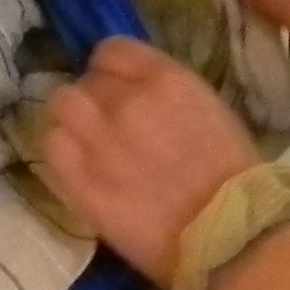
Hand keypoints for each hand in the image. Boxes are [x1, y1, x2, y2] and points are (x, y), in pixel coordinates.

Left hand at [28, 40, 263, 289]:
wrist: (233, 238)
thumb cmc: (237, 180)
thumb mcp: (210, 112)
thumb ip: (167, 94)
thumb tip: (137, 93)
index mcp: (166, 79)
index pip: (111, 50)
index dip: (110, 71)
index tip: (116, 90)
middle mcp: (126, 101)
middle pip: (83, 81)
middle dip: (92, 99)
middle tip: (104, 126)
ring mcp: (99, 141)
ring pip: (59, 108)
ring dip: (71, 123)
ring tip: (87, 147)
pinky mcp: (81, 181)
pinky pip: (51, 149)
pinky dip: (61, 153)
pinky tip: (79, 169)